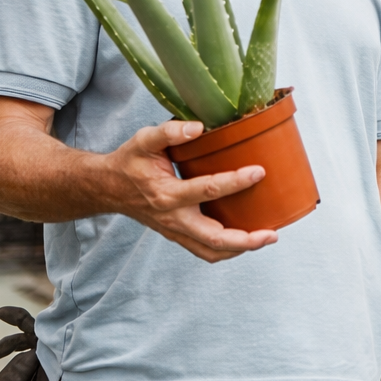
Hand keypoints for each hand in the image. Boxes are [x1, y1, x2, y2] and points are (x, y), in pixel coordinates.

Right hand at [102, 120, 277, 261]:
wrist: (108, 187)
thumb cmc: (130, 161)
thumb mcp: (143, 140)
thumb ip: (169, 132)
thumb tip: (198, 128)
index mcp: (166, 194)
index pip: (207, 190)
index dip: (235, 182)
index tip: (259, 172)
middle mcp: (173, 218)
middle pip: (213, 238)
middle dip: (245, 239)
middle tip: (272, 232)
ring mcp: (175, 231)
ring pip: (210, 251)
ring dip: (240, 250)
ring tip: (266, 238)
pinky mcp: (178, 235)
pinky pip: (205, 251)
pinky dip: (227, 251)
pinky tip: (247, 239)